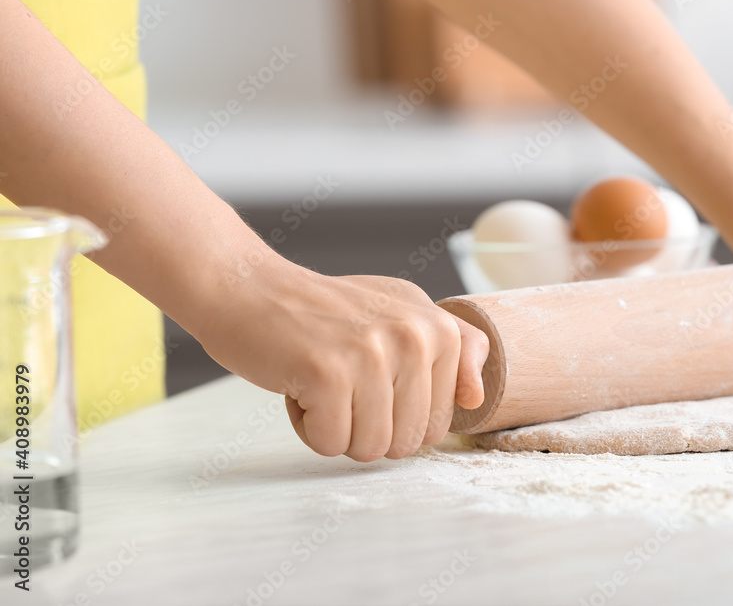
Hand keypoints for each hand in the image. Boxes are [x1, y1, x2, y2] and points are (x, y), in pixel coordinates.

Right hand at [193, 255, 489, 460]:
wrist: (251, 289)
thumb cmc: (325, 312)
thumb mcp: (403, 313)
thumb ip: (455, 349)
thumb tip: (476, 398)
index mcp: (438, 328)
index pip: (439, 424)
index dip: (396, 417)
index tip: (371, 379)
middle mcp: (414, 336)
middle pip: (407, 442)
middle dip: (367, 428)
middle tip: (342, 382)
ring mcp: (372, 354)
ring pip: (371, 449)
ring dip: (338, 430)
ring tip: (323, 383)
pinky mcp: (328, 373)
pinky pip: (331, 444)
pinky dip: (309, 428)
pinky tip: (300, 386)